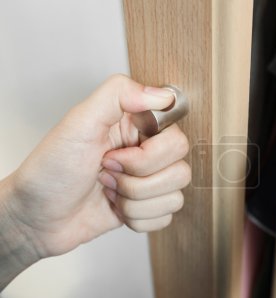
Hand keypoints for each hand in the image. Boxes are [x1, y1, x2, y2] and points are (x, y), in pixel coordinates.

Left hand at [0, 74, 190, 262]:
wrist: (36, 217)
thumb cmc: (51, 170)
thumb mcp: (79, 123)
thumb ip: (119, 94)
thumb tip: (162, 95)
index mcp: (136, 127)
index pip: (176, 137)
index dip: (149, 154)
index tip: (117, 154)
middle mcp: (147, 152)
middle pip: (180, 170)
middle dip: (138, 181)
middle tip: (108, 172)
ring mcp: (149, 182)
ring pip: (175, 196)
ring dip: (135, 201)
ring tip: (109, 190)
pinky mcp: (147, 207)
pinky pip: (166, 217)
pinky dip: (137, 218)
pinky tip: (116, 208)